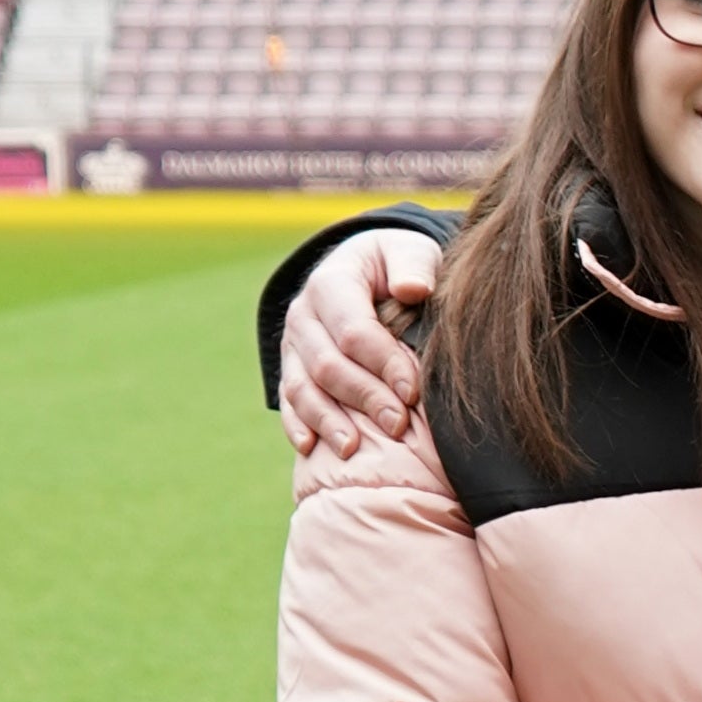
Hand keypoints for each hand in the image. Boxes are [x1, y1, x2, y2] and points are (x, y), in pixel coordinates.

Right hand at [282, 229, 441, 456]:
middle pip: (327, 365)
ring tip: (353, 449)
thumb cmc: (397, 266)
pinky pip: (287, 401)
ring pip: (302, 388)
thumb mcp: (410, 251)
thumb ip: (413, 264)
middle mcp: (303, 315)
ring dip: (328, 420)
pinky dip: (297, 425)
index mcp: (331, 282)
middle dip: (364, 398)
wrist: (367, 272)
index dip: (383, 363)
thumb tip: (413, 289)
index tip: (412, 391)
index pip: (354, 330)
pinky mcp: (290, 370)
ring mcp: (292, 346)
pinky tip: (311, 448)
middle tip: (398, 425)